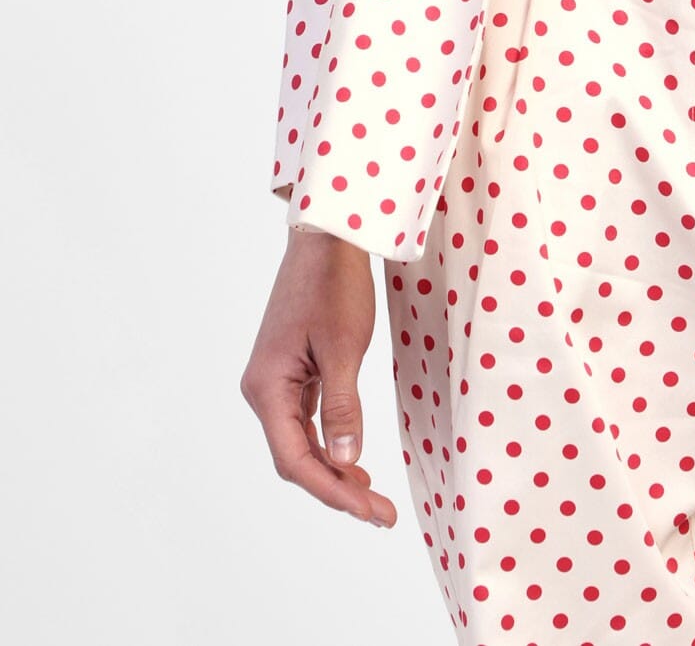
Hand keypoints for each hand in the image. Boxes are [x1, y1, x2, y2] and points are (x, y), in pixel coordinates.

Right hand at [241, 227, 398, 527]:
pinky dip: (328, 441)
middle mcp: (263, 388)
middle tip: (379, 513)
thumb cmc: (334, 285)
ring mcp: (275, 378)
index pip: (296, 459)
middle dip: (336, 487)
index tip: (370, 511)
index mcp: (267, 387)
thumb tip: (344, 459)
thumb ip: (342, 407)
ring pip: (300, 440)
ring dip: (333, 468)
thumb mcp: (343, 347)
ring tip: (370, 494)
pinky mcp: (290, 368)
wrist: (328, 234)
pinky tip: (351, 456)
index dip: (333, 491)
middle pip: (295, 457)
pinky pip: (305, 418)